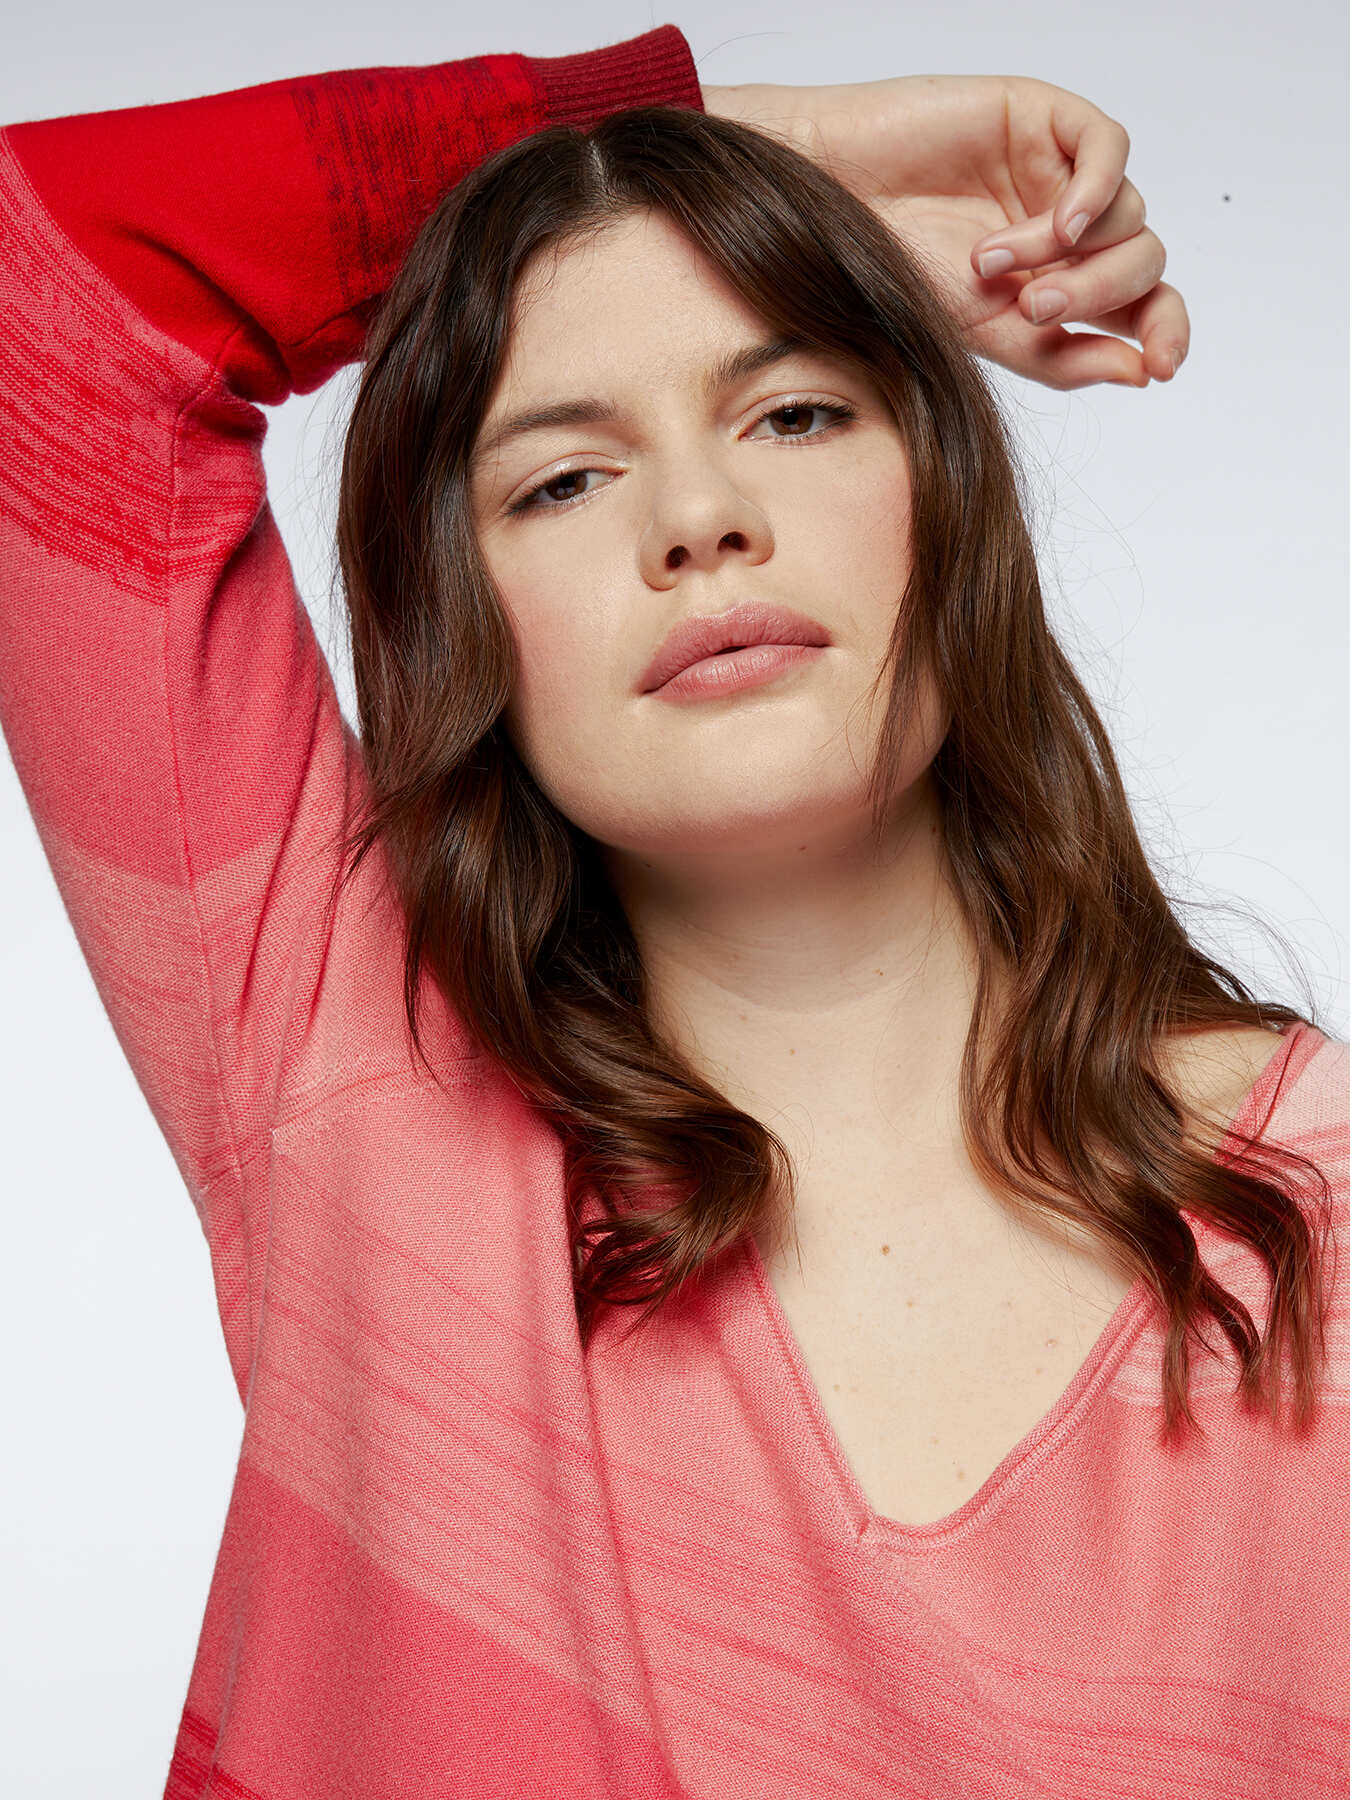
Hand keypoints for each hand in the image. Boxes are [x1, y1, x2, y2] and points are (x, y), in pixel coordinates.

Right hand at [702, 75, 1187, 390]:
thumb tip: (1141, 372)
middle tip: (1031, 308)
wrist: (830, 202)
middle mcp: (1069, 233)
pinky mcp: (1045, 118)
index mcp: (1060, 286)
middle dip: (1099, 295)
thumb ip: (1060, 356)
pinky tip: (1056, 223)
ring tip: (990, 264)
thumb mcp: (981, 337)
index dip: (1164, 333)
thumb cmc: (887, 268)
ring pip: (1129, 215)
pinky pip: (1109, 149)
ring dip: (1068, 254)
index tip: (1160, 366)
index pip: (1143, 308)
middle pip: (1143, 264)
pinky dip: (1094, 192)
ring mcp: (1060, 175)